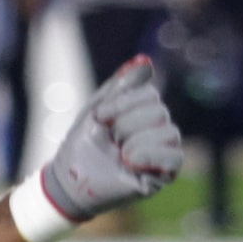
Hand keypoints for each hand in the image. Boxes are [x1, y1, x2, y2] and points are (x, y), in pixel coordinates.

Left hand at [36, 56, 182, 220]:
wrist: (68, 180)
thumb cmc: (81, 145)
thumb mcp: (97, 110)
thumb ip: (121, 86)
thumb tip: (145, 61)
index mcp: (142, 112)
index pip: (149, 94)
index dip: (122, 104)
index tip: (99, 118)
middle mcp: (157, 129)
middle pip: (159, 112)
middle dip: (125, 125)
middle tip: (110, 140)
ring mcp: (162, 152)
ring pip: (169, 133)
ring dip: (134, 142)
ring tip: (118, 154)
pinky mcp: (162, 175)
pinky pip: (174, 157)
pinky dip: (149, 156)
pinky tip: (129, 161)